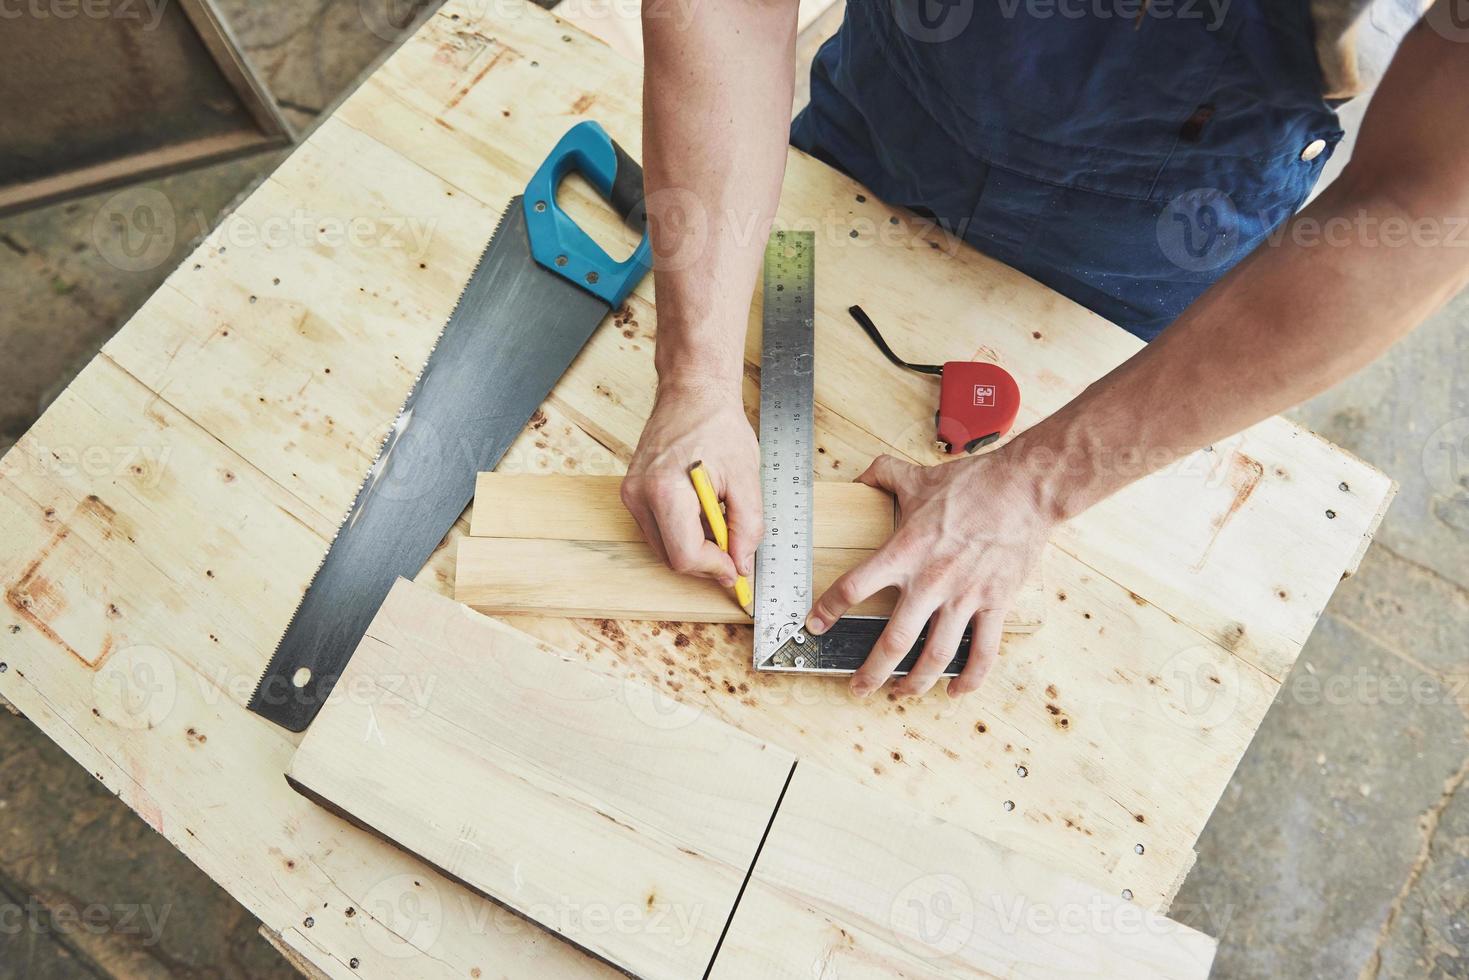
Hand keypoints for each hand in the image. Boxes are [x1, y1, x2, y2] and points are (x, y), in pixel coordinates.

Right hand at [622, 382, 761, 584]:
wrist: (693, 392)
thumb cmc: (717, 424)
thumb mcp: (746, 477)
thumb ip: (747, 527)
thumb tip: (741, 564)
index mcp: (666, 490)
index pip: (685, 556)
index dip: (714, 569)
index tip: (736, 569)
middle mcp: (639, 495)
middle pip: (672, 558)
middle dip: (706, 561)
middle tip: (733, 548)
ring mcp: (632, 494)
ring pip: (664, 548)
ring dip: (695, 547)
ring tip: (719, 519)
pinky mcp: (632, 493)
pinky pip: (658, 530)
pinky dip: (683, 532)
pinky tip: (702, 512)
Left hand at [805, 448, 1053, 698]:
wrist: (1025, 489)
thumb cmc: (973, 483)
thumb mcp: (919, 477)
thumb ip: (884, 475)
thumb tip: (861, 476)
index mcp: (905, 551)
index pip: (854, 587)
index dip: (828, 610)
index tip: (814, 626)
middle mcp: (930, 581)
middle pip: (893, 641)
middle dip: (871, 672)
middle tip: (857, 688)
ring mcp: (964, 597)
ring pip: (935, 656)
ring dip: (915, 682)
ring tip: (901, 693)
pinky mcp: (996, 604)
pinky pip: (982, 652)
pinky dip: (969, 678)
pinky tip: (954, 691)